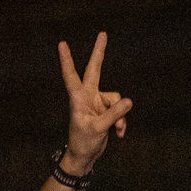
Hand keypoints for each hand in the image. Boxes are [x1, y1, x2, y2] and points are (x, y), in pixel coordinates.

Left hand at [57, 33, 131, 174]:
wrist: (84, 156)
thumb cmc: (83, 142)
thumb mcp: (99, 128)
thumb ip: (114, 114)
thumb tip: (129, 101)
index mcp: (78, 98)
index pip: (71, 75)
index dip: (67, 60)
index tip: (62, 44)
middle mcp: (87, 96)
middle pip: (95, 70)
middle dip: (99, 52)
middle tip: (103, 33)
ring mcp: (97, 102)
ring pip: (116, 99)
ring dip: (120, 115)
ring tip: (117, 129)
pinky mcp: (106, 110)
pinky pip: (120, 110)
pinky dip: (121, 122)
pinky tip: (119, 134)